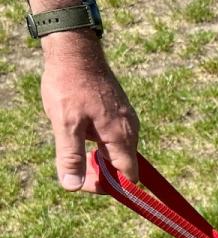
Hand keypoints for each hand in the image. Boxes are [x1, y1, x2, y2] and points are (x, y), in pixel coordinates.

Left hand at [40, 30, 138, 190]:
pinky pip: (115, 137)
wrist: (76, 51)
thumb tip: (73, 185)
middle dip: (100, 173)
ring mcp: (127, 120)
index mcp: (122, 137)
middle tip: (73, 165)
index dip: (108, 186)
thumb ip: (71, 156)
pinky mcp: (120, 112)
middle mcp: (131, 130)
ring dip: (98, 157)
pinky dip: (99, 143)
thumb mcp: (65, 124)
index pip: (127, 177)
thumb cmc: (70, 86)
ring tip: (74, 144)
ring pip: (118, 152)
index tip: (84, 180)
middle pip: (124, 166)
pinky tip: (80, 131)